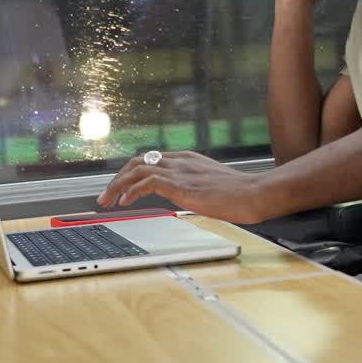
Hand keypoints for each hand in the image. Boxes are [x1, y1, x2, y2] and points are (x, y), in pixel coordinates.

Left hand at [96, 151, 276, 223]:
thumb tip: (188, 197)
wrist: (254, 193)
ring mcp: (180, 171)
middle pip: (137, 161)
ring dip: (117, 186)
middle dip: (117, 178)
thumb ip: (195, 186)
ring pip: (136, 169)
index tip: (121, 189)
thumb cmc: (240, 194)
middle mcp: (181, 161)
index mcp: (188, 160)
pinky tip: (126, 203)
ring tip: (107, 201)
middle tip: (106, 196)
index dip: (131, 174)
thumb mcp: (212, 185)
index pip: (150, 160)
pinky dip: (131, 191)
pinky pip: (147, 182)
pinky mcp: (181, 185)